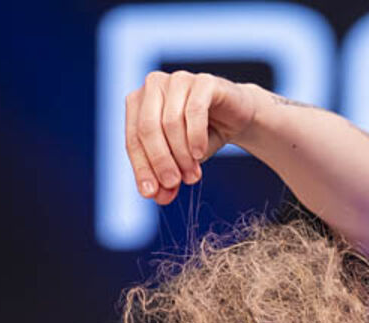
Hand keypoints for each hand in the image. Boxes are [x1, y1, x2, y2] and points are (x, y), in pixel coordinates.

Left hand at [124, 71, 263, 204]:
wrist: (234, 119)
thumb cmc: (200, 137)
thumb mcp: (179, 160)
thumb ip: (165, 177)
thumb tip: (156, 196)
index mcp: (138, 102)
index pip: (133, 138)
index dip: (141, 168)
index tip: (152, 193)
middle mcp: (153, 86)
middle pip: (148, 128)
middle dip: (160, 161)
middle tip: (173, 183)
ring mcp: (178, 80)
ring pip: (171, 122)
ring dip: (181, 154)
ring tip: (193, 175)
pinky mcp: (203, 81)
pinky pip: (194, 111)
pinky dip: (195, 136)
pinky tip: (199, 154)